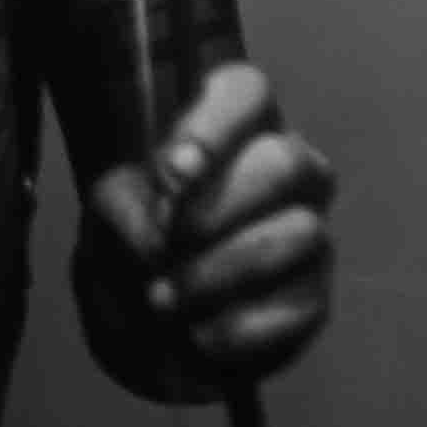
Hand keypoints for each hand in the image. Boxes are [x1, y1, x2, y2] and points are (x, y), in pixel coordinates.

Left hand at [75, 60, 336, 394]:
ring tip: (164, 300)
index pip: (246, 92)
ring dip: (220, 272)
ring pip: (299, 234)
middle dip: (220, 206)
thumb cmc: (137, 242)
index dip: (213, 126)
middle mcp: (290, 173)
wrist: (148, 327)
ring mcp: (311, 234)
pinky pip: (299, 306)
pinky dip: (237, 326)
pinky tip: (198, 335)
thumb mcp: (110, 211)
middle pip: (286, 162)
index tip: (171, 173)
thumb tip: (157, 240)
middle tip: (168, 243)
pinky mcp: (316, 298)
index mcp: (238, 130)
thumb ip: (124, 206)